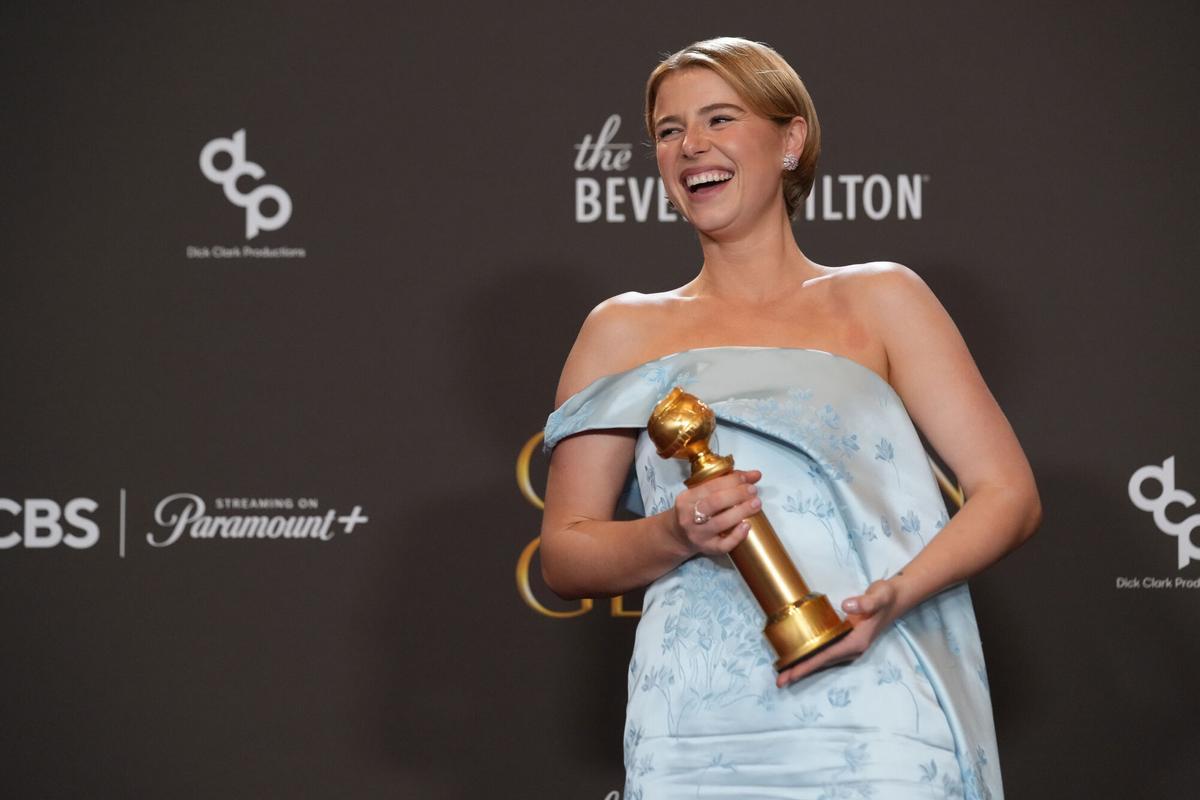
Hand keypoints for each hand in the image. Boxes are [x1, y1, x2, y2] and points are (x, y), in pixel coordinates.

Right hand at [669, 469, 762, 556]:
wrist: (678, 536)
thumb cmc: (693, 510)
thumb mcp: (701, 494)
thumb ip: (724, 483)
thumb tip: (754, 475)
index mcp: (686, 498)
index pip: (710, 486)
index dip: (731, 481)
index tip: (747, 478)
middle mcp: (689, 516)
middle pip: (714, 503)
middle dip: (737, 494)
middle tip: (753, 490)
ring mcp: (698, 534)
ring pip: (720, 522)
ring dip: (741, 511)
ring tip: (756, 504)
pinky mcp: (707, 548)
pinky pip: (724, 545)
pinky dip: (737, 536)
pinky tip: (747, 526)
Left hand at [775, 578, 902, 688]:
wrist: (895, 599)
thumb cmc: (886, 597)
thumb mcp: (879, 596)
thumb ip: (866, 602)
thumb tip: (846, 606)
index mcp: (857, 642)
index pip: (827, 656)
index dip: (808, 665)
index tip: (792, 674)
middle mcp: (852, 648)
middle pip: (822, 663)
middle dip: (801, 671)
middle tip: (779, 681)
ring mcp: (849, 646)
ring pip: (823, 660)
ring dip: (804, 667)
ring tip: (784, 675)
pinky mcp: (845, 640)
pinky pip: (825, 652)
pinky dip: (811, 657)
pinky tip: (799, 658)